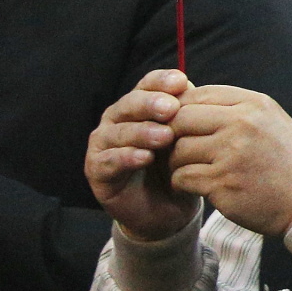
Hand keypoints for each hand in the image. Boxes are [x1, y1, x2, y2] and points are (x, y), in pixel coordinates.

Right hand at [86, 70, 198, 241]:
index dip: (162, 82)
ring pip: (119, 131)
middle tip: (172, 109)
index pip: (147, 85)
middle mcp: (118, 119)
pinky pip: (109, 160)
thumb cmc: (178, 166)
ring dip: (142, 132)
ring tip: (165, 137)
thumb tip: (195, 89)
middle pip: (130, 104)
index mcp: (140, 105)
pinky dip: (126, 157)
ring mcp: (104, 143)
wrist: (167, 208)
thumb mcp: (187, 138)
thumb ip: (187, 115)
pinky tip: (145, 158)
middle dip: (151, 104)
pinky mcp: (96, 169)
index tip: (182, 83)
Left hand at [163, 86, 291, 238]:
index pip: (198, 94)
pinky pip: (182, 177)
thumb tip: (186, 103)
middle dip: (172, 135)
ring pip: (177, 149)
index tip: (183, 127)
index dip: (181, 109)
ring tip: (190, 169)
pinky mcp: (223, 183)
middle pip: (180, 118)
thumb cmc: (288, 163)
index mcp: (254, 104)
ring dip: (176, 162)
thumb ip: (233, 111)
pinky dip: (182, 183)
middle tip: (177, 150)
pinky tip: (195, 186)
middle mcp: (242, 123)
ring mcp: (232, 153)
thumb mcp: (269, 122)